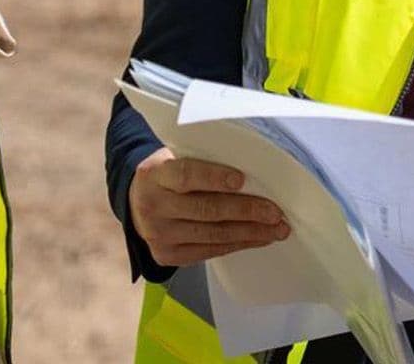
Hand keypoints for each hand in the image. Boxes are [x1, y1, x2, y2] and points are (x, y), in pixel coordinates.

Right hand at [128, 148, 289, 266]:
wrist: (136, 204)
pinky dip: (238, 244)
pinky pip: (210, 250)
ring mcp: (159, 235)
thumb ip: (200, 159)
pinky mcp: (168, 256)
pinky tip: (257, 238)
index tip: (242, 179)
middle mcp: (153, 206)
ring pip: (213, 234)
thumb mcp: (173, 157)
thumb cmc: (166, 176)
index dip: (214, 177)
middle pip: (206, 210)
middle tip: (275, 211)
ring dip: (250, 232)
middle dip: (246, 211)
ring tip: (276, 228)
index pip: (185, 175)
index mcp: (154, 175)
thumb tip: (251, 163)